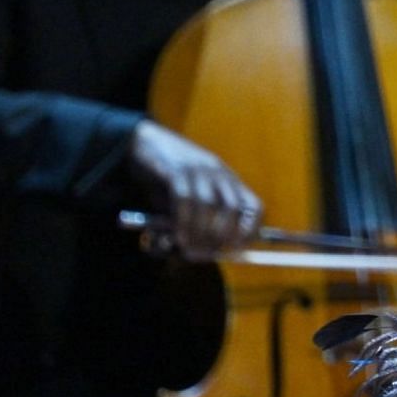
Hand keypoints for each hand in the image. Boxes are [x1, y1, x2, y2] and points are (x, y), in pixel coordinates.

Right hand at [127, 120, 262, 261]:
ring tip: (191, 250)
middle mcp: (218, 173)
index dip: (250, 230)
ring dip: (200, 232)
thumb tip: (199, 251)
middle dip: (222, 236)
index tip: (237, 250)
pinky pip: (184, 198)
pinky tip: (179, 236)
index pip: (253, 206)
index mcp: (228, 180)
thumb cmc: (166, 177)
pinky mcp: (174, 170)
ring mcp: (197, 169)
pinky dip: (183, 220)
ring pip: (208, 205)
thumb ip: (194, 221)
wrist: (143, 142)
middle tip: (208, 254)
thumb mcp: (187, 200)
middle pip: (232, 208)